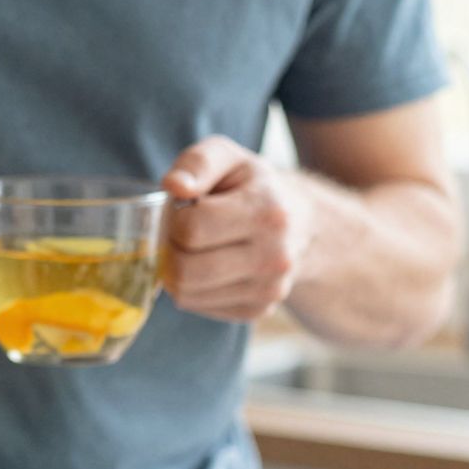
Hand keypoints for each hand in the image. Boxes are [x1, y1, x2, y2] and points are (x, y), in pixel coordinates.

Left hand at [161, 137, 310, 322]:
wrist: (298, 224)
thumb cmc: (252, 187)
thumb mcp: (229, 159)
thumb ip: (197, 163)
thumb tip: (173, 185)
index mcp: (268, 213)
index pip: (191, 229)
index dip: (175, 218)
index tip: (185, 209)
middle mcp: (274, 258)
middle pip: (185, 270)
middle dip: (170, 249)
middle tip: (180, 233)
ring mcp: (268, 290)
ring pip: (186, 294)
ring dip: (175, 270)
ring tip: (193, 248)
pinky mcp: (257, 310)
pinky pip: (197, 306)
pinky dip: (191, 287)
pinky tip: (207, 266)